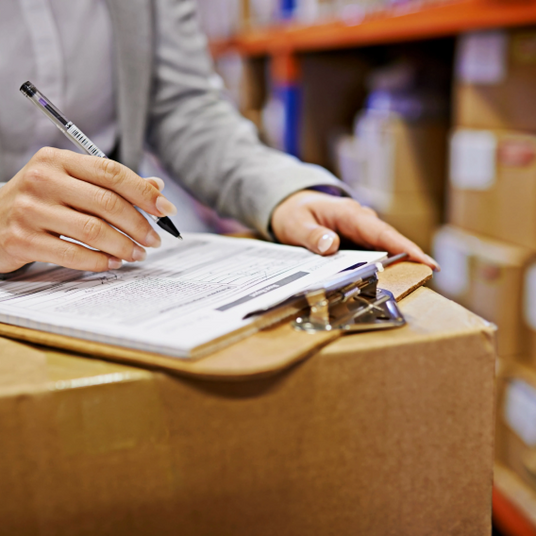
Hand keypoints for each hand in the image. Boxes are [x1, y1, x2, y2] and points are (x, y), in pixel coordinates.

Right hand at [0, 147, 175, 273]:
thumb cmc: (39, 201)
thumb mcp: (70, 183)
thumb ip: (110, 184)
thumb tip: (157, 186)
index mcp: (58, 160)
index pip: (111, 172)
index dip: (144, 192)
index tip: (167, 209)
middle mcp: (43, 180)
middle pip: (107, 203)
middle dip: (139, 225)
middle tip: (154, 240)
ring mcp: (29, 210)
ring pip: (93, 230)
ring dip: (124, 246)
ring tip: (137, 254)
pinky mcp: (22, 239)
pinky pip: (73, 254)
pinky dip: (100, 261)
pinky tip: (113, 262)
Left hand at [271, 190, 439, 269]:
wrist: (289, 206)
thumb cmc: (294, 213)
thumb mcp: (295, 224)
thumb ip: (311, 235)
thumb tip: (331, 245)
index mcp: (348, 213)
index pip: (380, 232)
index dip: (404, 247)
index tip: (426, 261)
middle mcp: (360, 221)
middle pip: (389, 242)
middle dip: (410, 259)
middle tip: (427, 278)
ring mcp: (360, 232)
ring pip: (383, 249)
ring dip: (397, 265)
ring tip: (413, 284)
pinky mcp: (356, 242)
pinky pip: (372, 255)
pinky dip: (379, 267)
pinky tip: (386, 283)